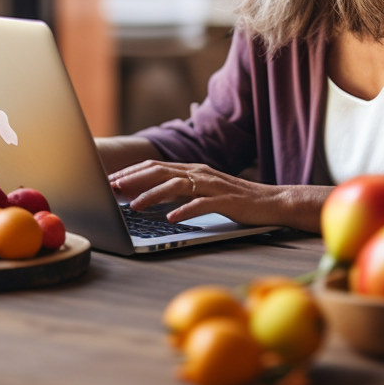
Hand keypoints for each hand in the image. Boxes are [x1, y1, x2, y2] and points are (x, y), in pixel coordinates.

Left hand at [107, 160, 330, 231]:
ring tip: (134, 206)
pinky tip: (171, 218)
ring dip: (152, 195)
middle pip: (161, 171)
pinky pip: (202, 204)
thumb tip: (147, 197)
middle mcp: (201, 173)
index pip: (156, 166)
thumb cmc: (235, 200)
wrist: (272, 201)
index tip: (111, 179)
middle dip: (134, 179)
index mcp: (194, 169)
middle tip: (113, 187)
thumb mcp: (203, 191)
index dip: (132, 171)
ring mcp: (213, 185)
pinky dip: (185, 210)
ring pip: (177, 185)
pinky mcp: (226, 200)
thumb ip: (180, 191)